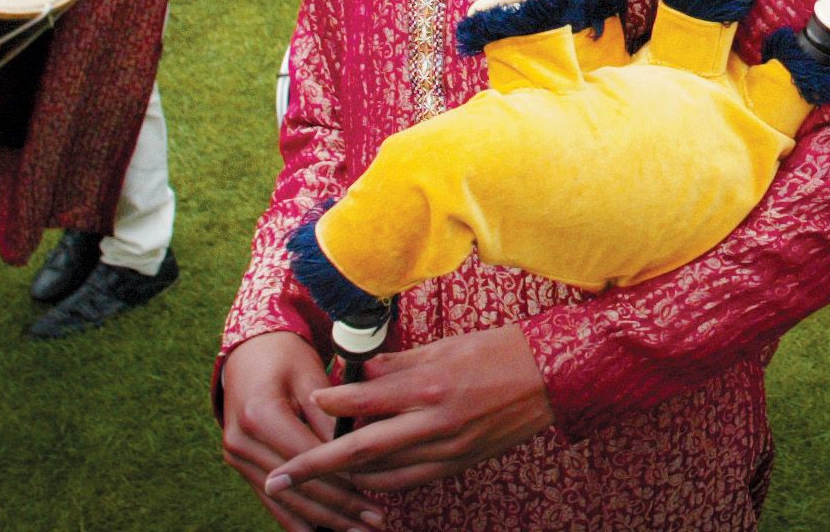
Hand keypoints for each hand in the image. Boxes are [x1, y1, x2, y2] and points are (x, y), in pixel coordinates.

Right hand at [220, 332, 383, 531]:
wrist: (249, 354)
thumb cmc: (287, 357)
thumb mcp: (311, 375)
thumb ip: (330, 414)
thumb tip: (355, 451)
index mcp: (261, 414)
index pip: (308, 459)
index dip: (342, 482)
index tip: (374, 501)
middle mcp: (242, 441)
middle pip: (297, 486)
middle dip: (337, 510)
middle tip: (374, 524)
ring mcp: (237, 456)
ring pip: (284, 499)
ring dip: (321, 521)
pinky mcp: (240, 465)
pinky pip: (270, 499)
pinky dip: (296, 517)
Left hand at [273, 324, 554, 497]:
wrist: (552, 377)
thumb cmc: (499, 351)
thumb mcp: (445, 345)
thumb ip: (398, 364)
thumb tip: (359, 374)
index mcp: (428, 385)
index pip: (363, 402)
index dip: (329, 405)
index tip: (308, 402)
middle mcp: (433, 423)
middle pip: (358, 452)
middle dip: (312, 467)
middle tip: (277, 479)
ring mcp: (446, 449)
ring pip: (380, 476)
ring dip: (344, 481)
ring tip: (315, 481)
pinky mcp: (458, 464)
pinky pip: (409, 481)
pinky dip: (381, 483)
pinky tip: (364, 481)